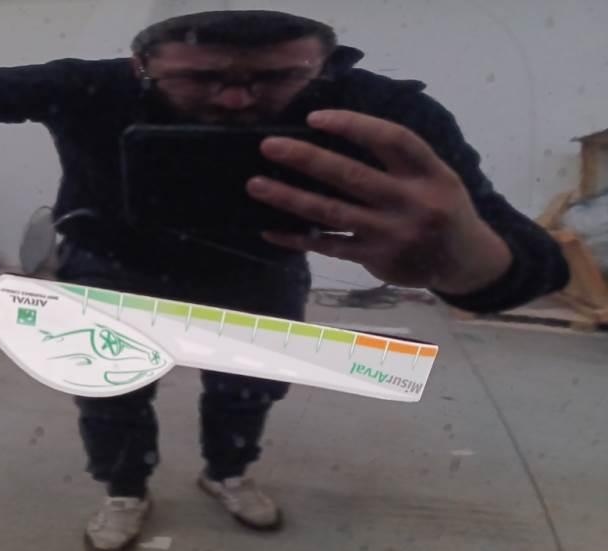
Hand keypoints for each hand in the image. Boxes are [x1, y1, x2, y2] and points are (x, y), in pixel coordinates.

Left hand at [246, 110, 511, 293]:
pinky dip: (298, 239)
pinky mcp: (376, 258)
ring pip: (332, 213)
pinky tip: (271, 230)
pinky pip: (330, 246)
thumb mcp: (437, 176)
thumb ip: (398, 160)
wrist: (465, 261)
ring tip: (256, 185)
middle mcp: (411, 201)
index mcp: (429, 172)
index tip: (314, 118)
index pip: (391, 139)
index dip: (353, 125)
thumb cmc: (442, 208)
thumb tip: (333, 137)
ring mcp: (391, 233)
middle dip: (306, 159)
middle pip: (351, 175)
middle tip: (269, 146)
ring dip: (290, 198)